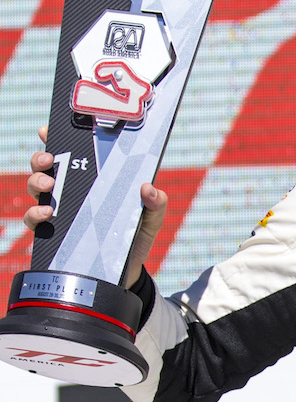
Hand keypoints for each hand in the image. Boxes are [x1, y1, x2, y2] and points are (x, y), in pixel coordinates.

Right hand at [25, 125, 167, 287]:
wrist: (127, 271)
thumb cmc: (135, 236)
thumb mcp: (150, 217)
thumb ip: (156, 203)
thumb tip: (148, 188)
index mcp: (94, 180)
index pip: (71, 153)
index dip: (57, 138)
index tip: (49, 129)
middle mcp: (72, 192)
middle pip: (46, 167)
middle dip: (41, 158)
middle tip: (48, 160)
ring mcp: (60, 212)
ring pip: (36, 188)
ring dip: (36, 182)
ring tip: (48, 185)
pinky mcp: (53, 235)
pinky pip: (33, 221)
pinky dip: (34, 214)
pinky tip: (47, 214)